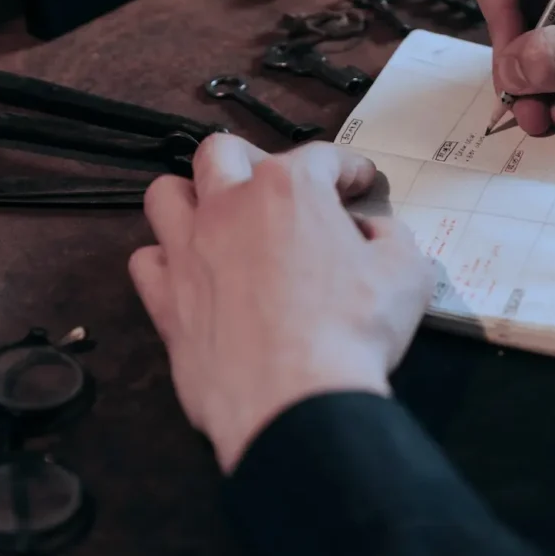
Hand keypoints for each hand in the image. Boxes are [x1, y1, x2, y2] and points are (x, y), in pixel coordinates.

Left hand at [129, 135, 432, 472]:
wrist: (295, 402)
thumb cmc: (353, 334)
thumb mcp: (407, 274)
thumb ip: (393, 239)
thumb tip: (377, 234)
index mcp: (290, 190)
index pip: (321, 156)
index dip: (347, 167)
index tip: (357, 183)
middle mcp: (229, 207)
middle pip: (223, 152)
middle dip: (253, 159)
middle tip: (278, 188)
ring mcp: (189, 252)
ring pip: (166, 195)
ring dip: (191, 199)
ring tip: (217, 220)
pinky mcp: (166, 303)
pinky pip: (146, 263)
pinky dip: (165, 262)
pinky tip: (190, 276)